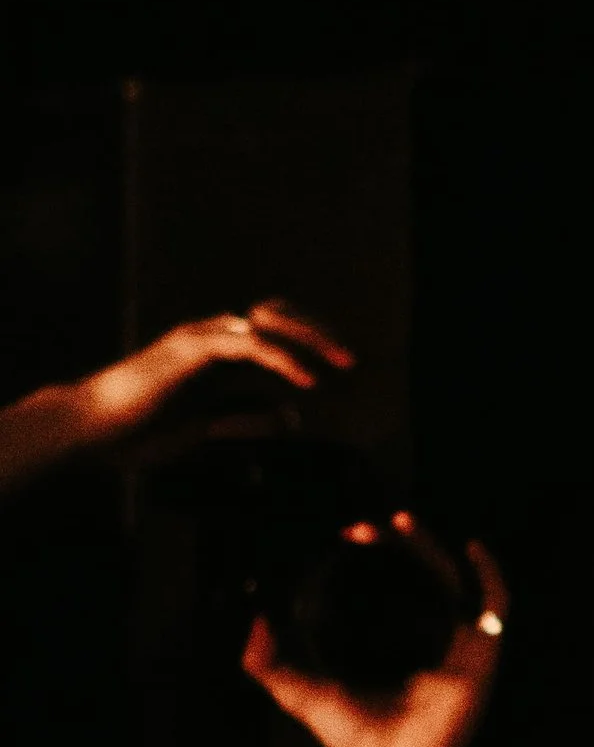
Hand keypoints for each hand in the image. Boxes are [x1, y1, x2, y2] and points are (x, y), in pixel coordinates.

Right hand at [81, 302, 350, 438]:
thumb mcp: (206, 427)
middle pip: (277, 315)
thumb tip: (291, 419)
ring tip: (341, 364)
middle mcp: (209, 336)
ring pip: (267, 323)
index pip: (272, 331)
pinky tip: (307, 380)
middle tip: (351, 359)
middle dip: (318, 332)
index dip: (309, 343)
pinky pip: (248, 346)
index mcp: (214, 351)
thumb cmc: (138, 431)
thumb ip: (245, 418)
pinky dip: (283, 360)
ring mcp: (199, 338)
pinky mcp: (189, 350)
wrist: (91, 429)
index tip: (341, 366)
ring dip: (310, 340)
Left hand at [243, 525, 507, 746]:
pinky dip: (490, 574)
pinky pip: (497, 605)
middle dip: (393, 543)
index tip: (344, 536)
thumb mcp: (299, 692)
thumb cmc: (357, 740)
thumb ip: (266, 662)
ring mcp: (461, 645)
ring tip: (400, 521)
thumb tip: (249, 620)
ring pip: (452, 578)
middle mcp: (430, 640)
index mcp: (396, 644)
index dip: (372, 557)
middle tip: (361, 527)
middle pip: (419, 573)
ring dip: (430, 546)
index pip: (390, 586)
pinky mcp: (485, 654)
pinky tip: (471, 547)